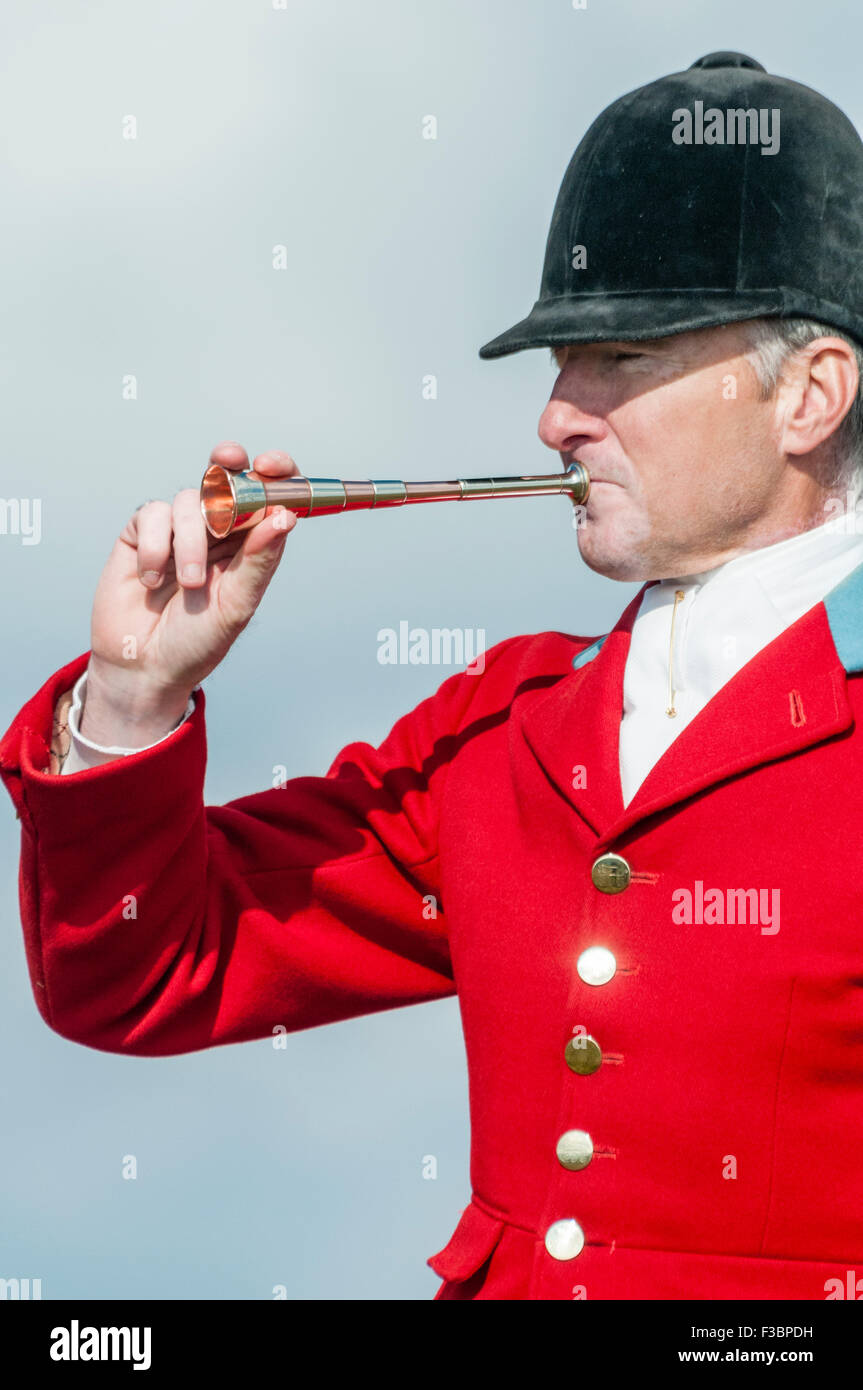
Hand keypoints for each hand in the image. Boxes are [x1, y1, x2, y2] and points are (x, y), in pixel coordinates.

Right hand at [83, 442, 298, 740]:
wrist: (144, 667)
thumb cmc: (197, 641)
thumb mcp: (236, 605)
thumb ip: (258, 561)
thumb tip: (284, 516)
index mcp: (250, 545)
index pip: (268, 497)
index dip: (274, 473)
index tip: (271, 465)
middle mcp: (217, 531)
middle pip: (228, 479)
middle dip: (229, 464)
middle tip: (227, 459)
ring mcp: (178, 530)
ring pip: (190, 500)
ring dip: (191, 542)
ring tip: (188, 584)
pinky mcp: (141, 534)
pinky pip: (153, 514)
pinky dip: (156, 546)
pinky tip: (152, 579)